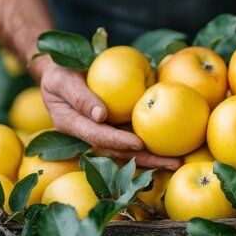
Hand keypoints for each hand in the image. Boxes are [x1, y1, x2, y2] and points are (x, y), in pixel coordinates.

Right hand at [38, 62, 181, 170]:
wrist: (58, 72)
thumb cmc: (58, 72)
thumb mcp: (62, 79)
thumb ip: (78, 96)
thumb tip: (101, 115)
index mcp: (72, 125)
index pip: (98, 137)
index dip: (118, 142)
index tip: (139, 144)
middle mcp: (89, 134)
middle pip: (118, 152)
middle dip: (145, 160)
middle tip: (172, 164)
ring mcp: (102, 133)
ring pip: (128, 150)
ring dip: (153, 157)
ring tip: (177, 162)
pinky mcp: (113, 127)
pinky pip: (132, 137)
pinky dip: (151, 144)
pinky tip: (171, 147)